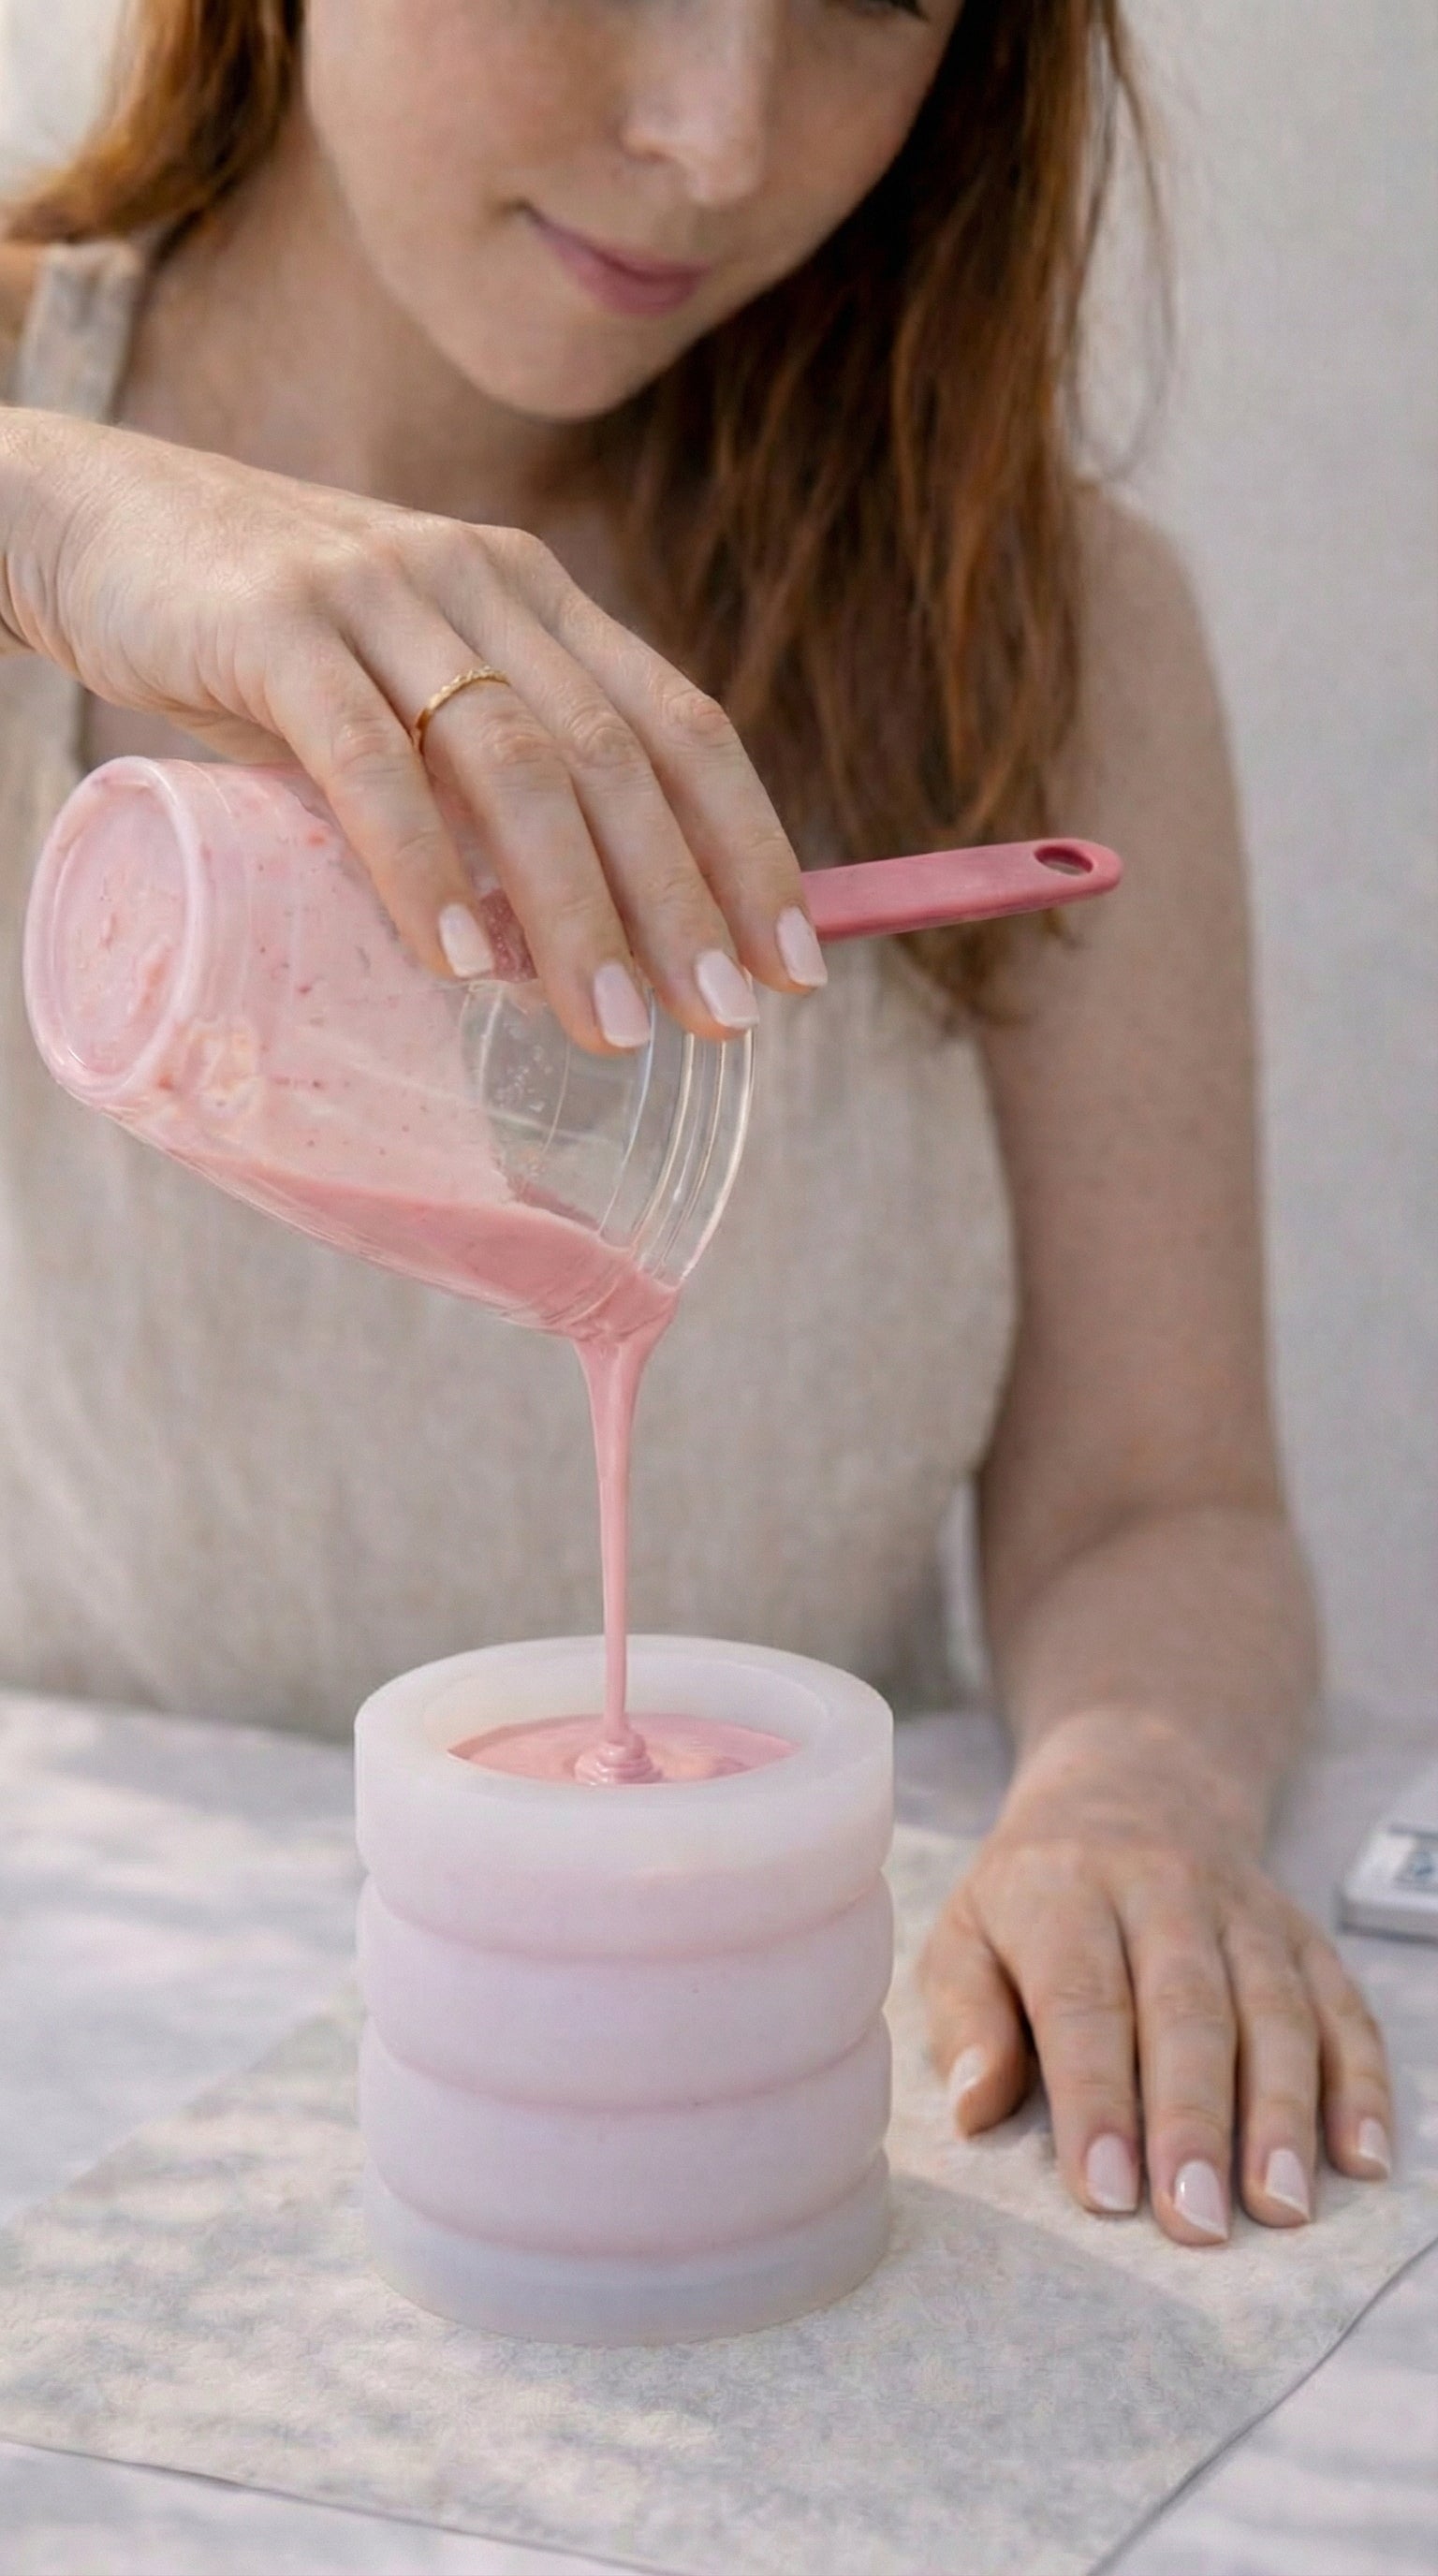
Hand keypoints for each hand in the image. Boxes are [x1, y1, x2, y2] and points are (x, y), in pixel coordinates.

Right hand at [1, 411, 825, 1047]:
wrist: (97, 525)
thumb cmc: (268, 645)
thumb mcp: (403, 699)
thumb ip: (477, 793)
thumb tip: (558, 947)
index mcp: (537, 600)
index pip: (682, 725)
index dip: (750, 847)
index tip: (794, 969)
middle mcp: (482, 583)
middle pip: (618, 756)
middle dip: (683, 902)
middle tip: (720, 1023)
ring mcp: (379, 595)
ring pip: (515, 763)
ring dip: (574, 910)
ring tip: (608, 1028)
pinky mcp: (274, 625)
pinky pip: (368, 757)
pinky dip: (421, 863)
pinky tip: (454, 961)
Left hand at [919, 1711, 1393, 2243]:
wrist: (1131, 1784)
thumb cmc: (1032, 1892)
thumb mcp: (966, 1933)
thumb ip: (967, 2019)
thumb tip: (974, 2109)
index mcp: (1064, 1890)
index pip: (1083, 2001)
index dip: (1096, 2099)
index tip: (1105, 2193)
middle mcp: (1163, 1890)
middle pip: (1188, 2010)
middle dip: (1195, 2122)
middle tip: (1197, 2222)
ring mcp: (1244, 1911)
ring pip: (1273, 2011)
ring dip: (1282, 2113)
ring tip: (1281, 2207)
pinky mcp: (1302, 1933)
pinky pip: (1342, 2005)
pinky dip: (1359, 2082)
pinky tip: (1360, 2155)